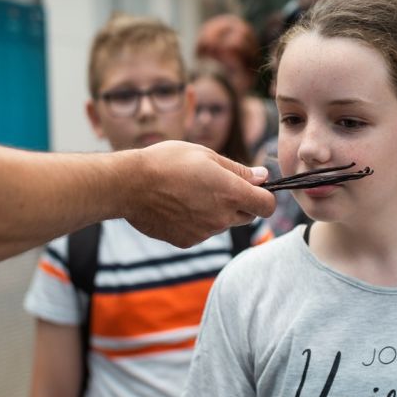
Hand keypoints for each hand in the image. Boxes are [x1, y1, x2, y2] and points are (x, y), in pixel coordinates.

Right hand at [117, 141, 275, 247]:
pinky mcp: (188, 241)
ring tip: (190, 192)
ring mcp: (205, 232)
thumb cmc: (167, 162)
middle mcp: (222, 217)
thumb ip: (238, 169)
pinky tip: (178, 206)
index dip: (265, 196)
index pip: (268, 205)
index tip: (255, 188)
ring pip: (223, 223)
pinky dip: (197, 221)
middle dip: (241, 203)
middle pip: (248, 216)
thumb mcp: (206, 155)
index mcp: (231, 193)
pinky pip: (202, 232)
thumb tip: (262, 177)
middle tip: (217, 185)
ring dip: (217, 212)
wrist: (129, 185)